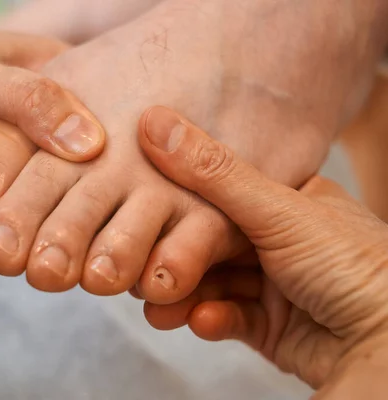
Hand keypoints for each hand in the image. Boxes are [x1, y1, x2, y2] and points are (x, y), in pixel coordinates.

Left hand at [0, 19, 103, 162]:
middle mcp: (43, 123)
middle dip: (6, 168)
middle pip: (56, 169)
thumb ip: (31, 102)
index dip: (71, 150)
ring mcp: (15, 155)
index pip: (92, 127)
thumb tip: (92, 145)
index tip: (28, 152)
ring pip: (19, 193)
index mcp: (60, 78)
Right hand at [137, 106, 387, 389]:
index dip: (178, 206)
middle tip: (140, 271)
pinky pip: (228, 317)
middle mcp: (281, 241)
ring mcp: (277, 285)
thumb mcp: (277, 210)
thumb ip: (212, 173)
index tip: (141, 214)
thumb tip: (155, 123)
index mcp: (289, 201)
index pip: (219, 197)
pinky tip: (202, 320)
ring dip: (183, 295)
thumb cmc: (354, 267)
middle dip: (173, 260)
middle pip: (209, 245)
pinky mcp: (271, 327)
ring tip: (159, 307)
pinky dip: (211, 318)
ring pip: (212, 285)